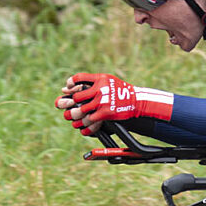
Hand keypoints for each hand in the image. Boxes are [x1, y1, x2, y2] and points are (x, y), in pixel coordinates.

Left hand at [56, 73, 172, 135]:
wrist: (136, 101)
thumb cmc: (121, 91)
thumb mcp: (108, 80)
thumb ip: (93, 81)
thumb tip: (75, 86)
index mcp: (100, 79)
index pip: (78, 78)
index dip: (70, 83)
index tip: (68, 89)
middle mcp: (100, 89)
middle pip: (77, 97)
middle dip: (72, 103)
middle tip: (71, 107)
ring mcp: (102, 101)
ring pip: (81, 110)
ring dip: (75, 116)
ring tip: (73, 118)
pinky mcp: (105, 113)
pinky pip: (90, 120)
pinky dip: (85, 125)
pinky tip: (83, 126)